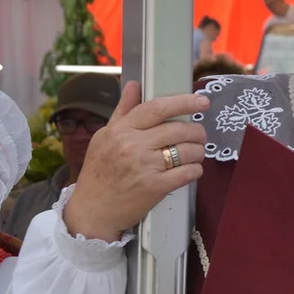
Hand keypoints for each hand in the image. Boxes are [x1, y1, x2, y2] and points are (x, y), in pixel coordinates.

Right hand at [63, 81, 209, 241]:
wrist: (92, 210)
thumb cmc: (99, 171)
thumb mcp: (105, 136)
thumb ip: (124, 111)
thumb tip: (133, 84)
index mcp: (121, 130)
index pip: (157, 108)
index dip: (183, 102)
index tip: (201, 101)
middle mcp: (133, 146)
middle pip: (179, 129)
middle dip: (197, 131)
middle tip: (199, 135)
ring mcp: (145, 167)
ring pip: (189, 150)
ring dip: (198, 151)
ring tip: (193, 154)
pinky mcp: (155, 187)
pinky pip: (189, 172)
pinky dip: (195, 170)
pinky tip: (189, 170)